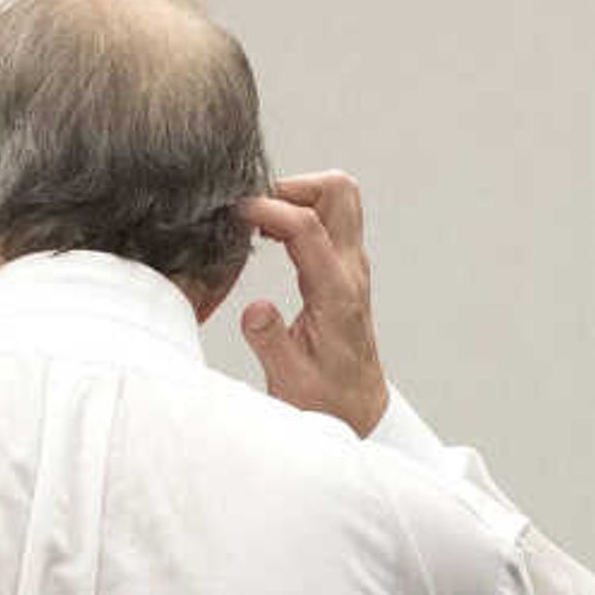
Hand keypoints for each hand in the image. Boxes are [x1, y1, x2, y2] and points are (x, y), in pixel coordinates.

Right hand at [236, 171, 389, 437]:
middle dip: (291, 186)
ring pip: (336, 197)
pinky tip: (266, 235)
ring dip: (295, 195)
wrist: (360, 408)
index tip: (235, 213)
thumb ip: (271, 343)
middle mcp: (351, 270)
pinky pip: (326, 217)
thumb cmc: (327, 399)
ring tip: (256, 222)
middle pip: (338, 192)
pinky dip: (295, 211)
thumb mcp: (291, 383)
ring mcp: (351, 265)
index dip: (269, 209)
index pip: (309, 228)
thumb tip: (255, 309)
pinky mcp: (343, 266)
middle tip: (252, 210)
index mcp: (338, 294)